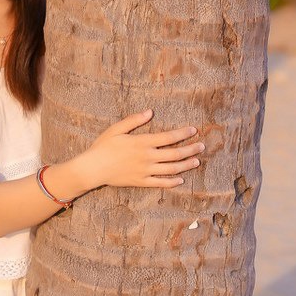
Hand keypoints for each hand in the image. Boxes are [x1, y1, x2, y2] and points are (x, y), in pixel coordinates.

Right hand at [81, 109, 202, 189]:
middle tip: (202, 146)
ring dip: (186, 165)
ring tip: (196, 161)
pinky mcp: (141, 181)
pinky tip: (180, 179)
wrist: (93, 168)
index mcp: (142, 142)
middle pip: (175, 154)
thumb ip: (134, 120)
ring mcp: (145, 171)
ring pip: (171, 169)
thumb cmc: (103, 146)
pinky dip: (172, 182)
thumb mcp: (116, 129)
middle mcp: (147, 157)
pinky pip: (161, 183)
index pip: (168, 137)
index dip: (183, 134)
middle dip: (190, 149)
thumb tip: (150, 112)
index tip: (193, 130)